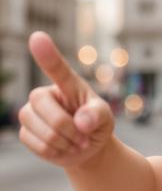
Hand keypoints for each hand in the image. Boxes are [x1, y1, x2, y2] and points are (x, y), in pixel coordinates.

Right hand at [18, 31, 114, 167]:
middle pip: (40, 103)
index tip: (37, 37)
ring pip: (36, 127)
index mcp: (68, 85)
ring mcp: (32, 112)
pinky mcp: (26, 132)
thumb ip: (97, 115)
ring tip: (76, 143)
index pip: (56, 68)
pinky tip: (63, 149)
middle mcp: (45, 94)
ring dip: (62, 142)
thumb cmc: (97, 125)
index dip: (47, 54)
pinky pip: (35, 144)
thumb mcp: (105, 118)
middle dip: (65, 126)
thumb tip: (81, 121)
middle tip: (83, 137)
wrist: (87, 148)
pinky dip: (54, 152)